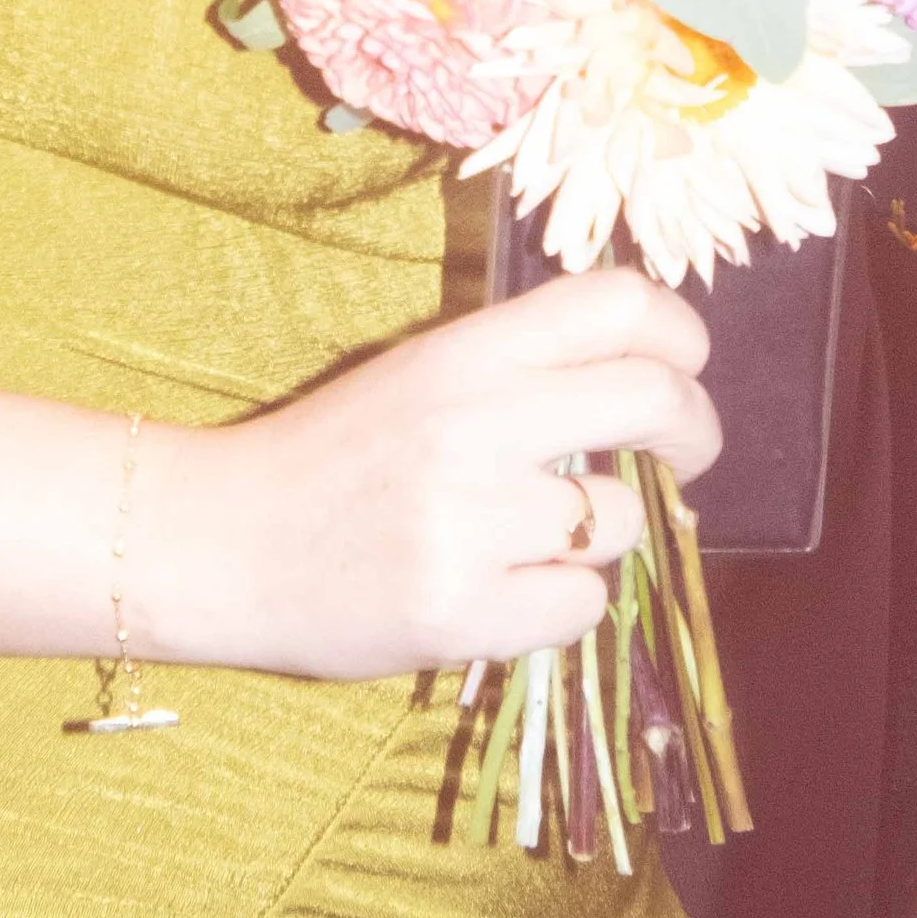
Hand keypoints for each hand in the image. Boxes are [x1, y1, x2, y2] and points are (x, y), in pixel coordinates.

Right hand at [163, 267, 718, 679]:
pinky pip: (581, 606)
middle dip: (695, 431)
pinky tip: (507, 591)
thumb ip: (518, 364)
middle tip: (683, 457)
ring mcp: (469, 523)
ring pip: (619, 520)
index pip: (619, 304)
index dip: (679, 334)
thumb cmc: (332, 454)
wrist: (221, 543)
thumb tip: (649, 367)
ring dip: (601, 532)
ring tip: (538, 537)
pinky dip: (560, 603)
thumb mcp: (419, 374)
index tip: (681, 369)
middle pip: (655, 400)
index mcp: (463, 353)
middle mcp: (475, 425)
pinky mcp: (460, 613)